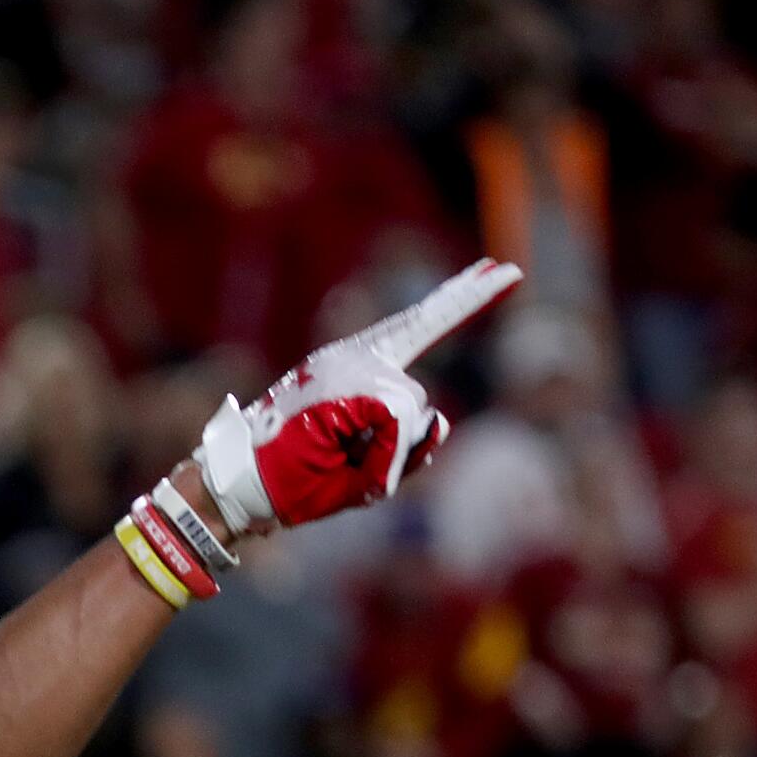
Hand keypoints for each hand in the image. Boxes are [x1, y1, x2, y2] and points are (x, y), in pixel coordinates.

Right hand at [192, 258, 522, 534]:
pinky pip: (400, 423)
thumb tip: (438, 419)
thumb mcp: (366, 471)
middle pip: (423, 325)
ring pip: (414, 407)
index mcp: (352, 369)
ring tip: (343, 461)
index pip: (413, 327)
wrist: (243, 487)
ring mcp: (349, 364)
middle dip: (469, 297)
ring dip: (393, 451)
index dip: (455, 301)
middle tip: (512, 270)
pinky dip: (386, 456)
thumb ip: (408, 447)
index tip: (494, 270)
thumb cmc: (296, 482)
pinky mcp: (350, 382)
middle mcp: (352, 356)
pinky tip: (351, 461)